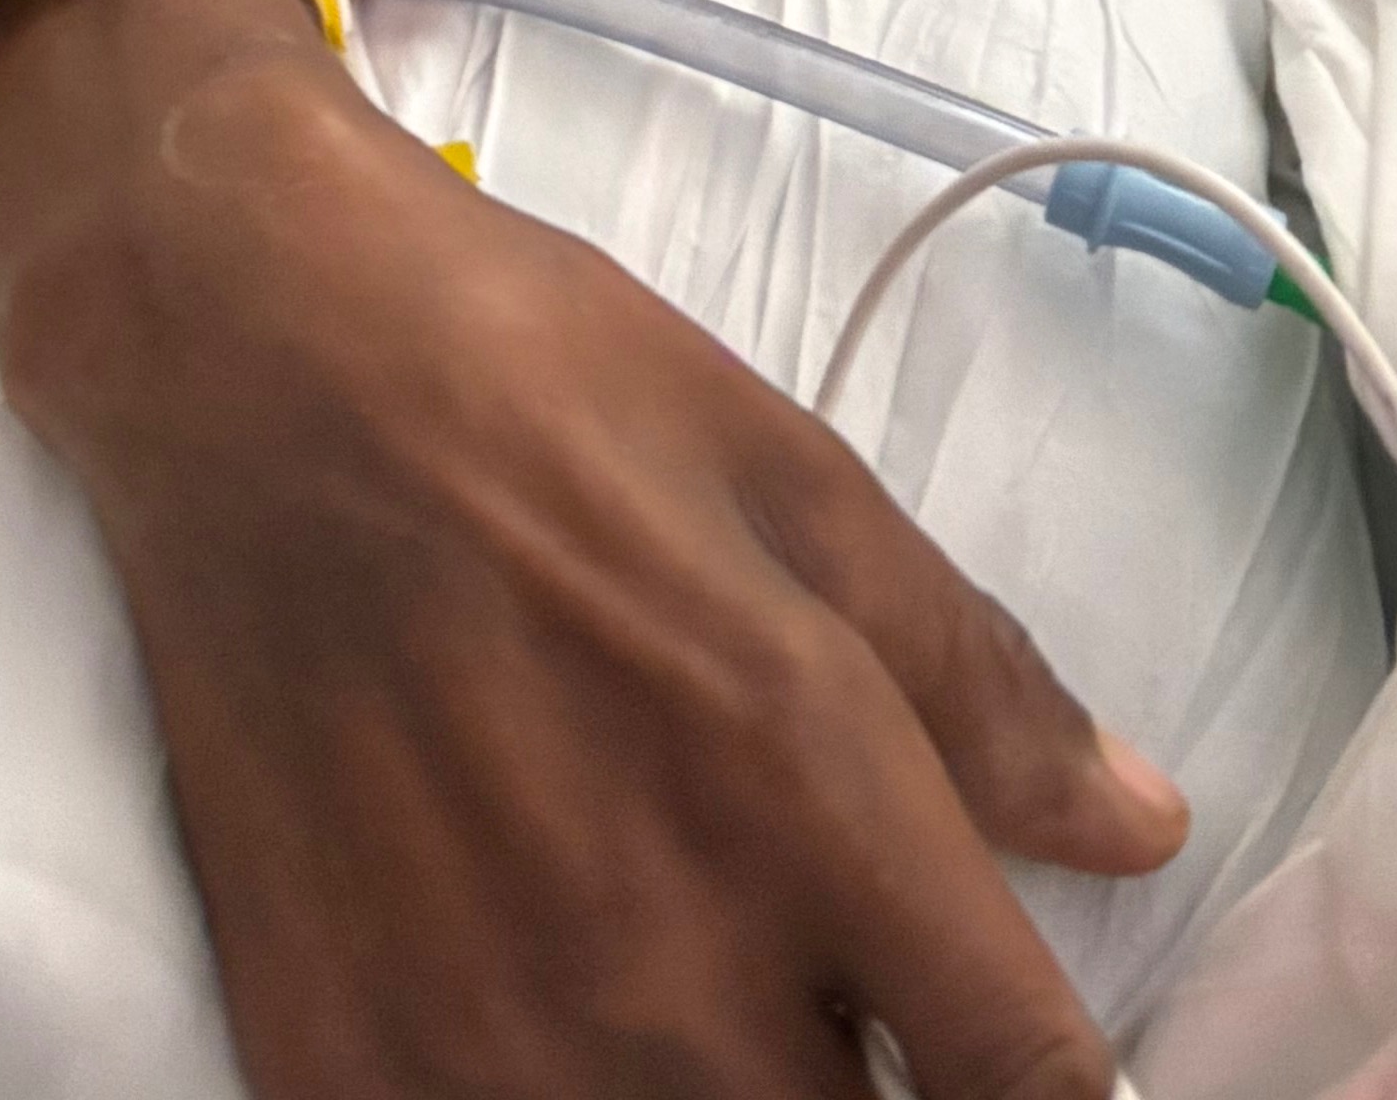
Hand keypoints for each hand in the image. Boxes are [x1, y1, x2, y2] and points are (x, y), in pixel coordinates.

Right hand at [0, 0, 1187, 1098]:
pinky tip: (559, 1024)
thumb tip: (1138, 826)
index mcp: (808, 803)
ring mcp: (489, 1048)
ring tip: (713, 1009)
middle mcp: (664, 968)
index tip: (1038, 1078)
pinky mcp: (340, 1072)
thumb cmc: (551, 395)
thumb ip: (980, 688)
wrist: (258, 368)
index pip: (1018, 1078)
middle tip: (857, 1018)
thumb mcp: (802, 488)